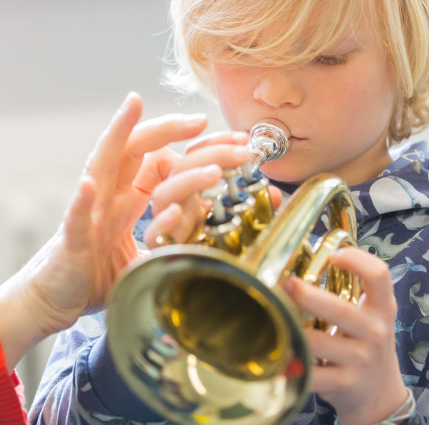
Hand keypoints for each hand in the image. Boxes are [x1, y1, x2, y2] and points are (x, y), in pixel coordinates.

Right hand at [0, 92, 208, 369]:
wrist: (51, 302)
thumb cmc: (93, 276)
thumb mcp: (141, 253)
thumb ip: (166, 237)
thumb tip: (200, 225)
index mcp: (123, 198)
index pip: (155, 159)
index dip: (185, 146)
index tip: (218, 136)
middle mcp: (105, 197)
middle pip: (133, 149)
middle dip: (166, 129)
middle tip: (200, 119)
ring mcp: (86, 215)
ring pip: (100, 166)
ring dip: (118, 137)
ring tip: (132, 107)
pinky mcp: (70, 243)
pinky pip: (75, 220)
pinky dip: (81, 203)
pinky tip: (88, 186)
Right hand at [143, 131, 281, 246]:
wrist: (194, 290)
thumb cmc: (214, 254)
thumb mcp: (239, 226)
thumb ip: (256, 209)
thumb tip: (276, 195)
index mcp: (192, 194)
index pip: (195, 157)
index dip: (216, 142)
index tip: (243, 139)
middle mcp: (176, 205)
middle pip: (181, 168)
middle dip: (212, 152)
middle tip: (242, 152)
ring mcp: (166, 226)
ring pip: (163, 194)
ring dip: (190, 178)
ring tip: (216, 173)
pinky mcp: (160, 251)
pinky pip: (152, 234)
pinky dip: (163, 221)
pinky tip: (178, 212)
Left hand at [282, 248, 408, 424]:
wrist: (380, 394)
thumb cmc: (365, 344)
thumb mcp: (370, 315)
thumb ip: (350, 288)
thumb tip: (303, 255)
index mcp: (381, 308)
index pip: (379, 276)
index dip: (357, 260)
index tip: (334, 254)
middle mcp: (373, 332)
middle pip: (340, 310)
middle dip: (307, 296)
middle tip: (283, 284)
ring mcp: (359, 359)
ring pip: (318, 342)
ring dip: (291, 330)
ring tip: (271, 316)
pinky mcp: (343, 383)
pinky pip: (311, 373)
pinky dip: (290, 366)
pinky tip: (275, 356)